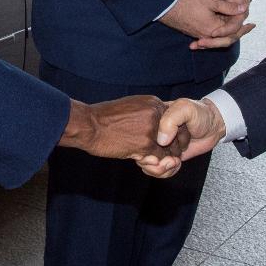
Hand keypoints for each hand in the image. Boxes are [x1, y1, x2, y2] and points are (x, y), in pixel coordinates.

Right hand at [59, 96, 189, 162]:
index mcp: (153, 103)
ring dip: (164, 156)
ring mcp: (151, 128)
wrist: (89, 125)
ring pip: (169, 148)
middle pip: (177, 133)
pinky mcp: (145, 144)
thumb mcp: (130, 107)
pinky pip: (160, 157)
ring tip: (154, 158)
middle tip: (167, 154)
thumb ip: (145, 113)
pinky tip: (142, 160)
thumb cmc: (104, 117)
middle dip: (172, 146)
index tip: (168, 142)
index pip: (174, 119)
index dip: (173, 133)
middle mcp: (156, 113)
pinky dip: (155, 162)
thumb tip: (152, 122)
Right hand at [136, 98, 226, 178]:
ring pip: (148, 165)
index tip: (153, 155)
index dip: (142, 148)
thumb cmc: (200, 113)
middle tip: (167, 161)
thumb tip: (161, 140)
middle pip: (140, 153)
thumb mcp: (185, 108)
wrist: (215, 125)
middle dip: (151, 163)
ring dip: (159, 169)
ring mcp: (161, 146)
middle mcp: (154, 134)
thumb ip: (171, 119)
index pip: (138, 136)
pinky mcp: (169, 156)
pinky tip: (176, 164)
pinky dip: (167, 171)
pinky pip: (160, 170)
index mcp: (153, 119)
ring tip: (173, 162)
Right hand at [159, 0, 254, 49]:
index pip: (233, 31)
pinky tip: (221, 29)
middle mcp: (206, 35)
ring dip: (229, 33)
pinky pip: (209, 36)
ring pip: (218, 37)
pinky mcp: (193, 32)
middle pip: (227, 38)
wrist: (167, 6)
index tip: (253, 23)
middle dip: (239, 32)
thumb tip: (244, 9)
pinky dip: (218, 34)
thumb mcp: (211, 1)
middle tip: (250, 27)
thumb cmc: (188, 2)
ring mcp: (199, 35)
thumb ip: (228, 7)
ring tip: (240, 28)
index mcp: (213, 29)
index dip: (243, 26)